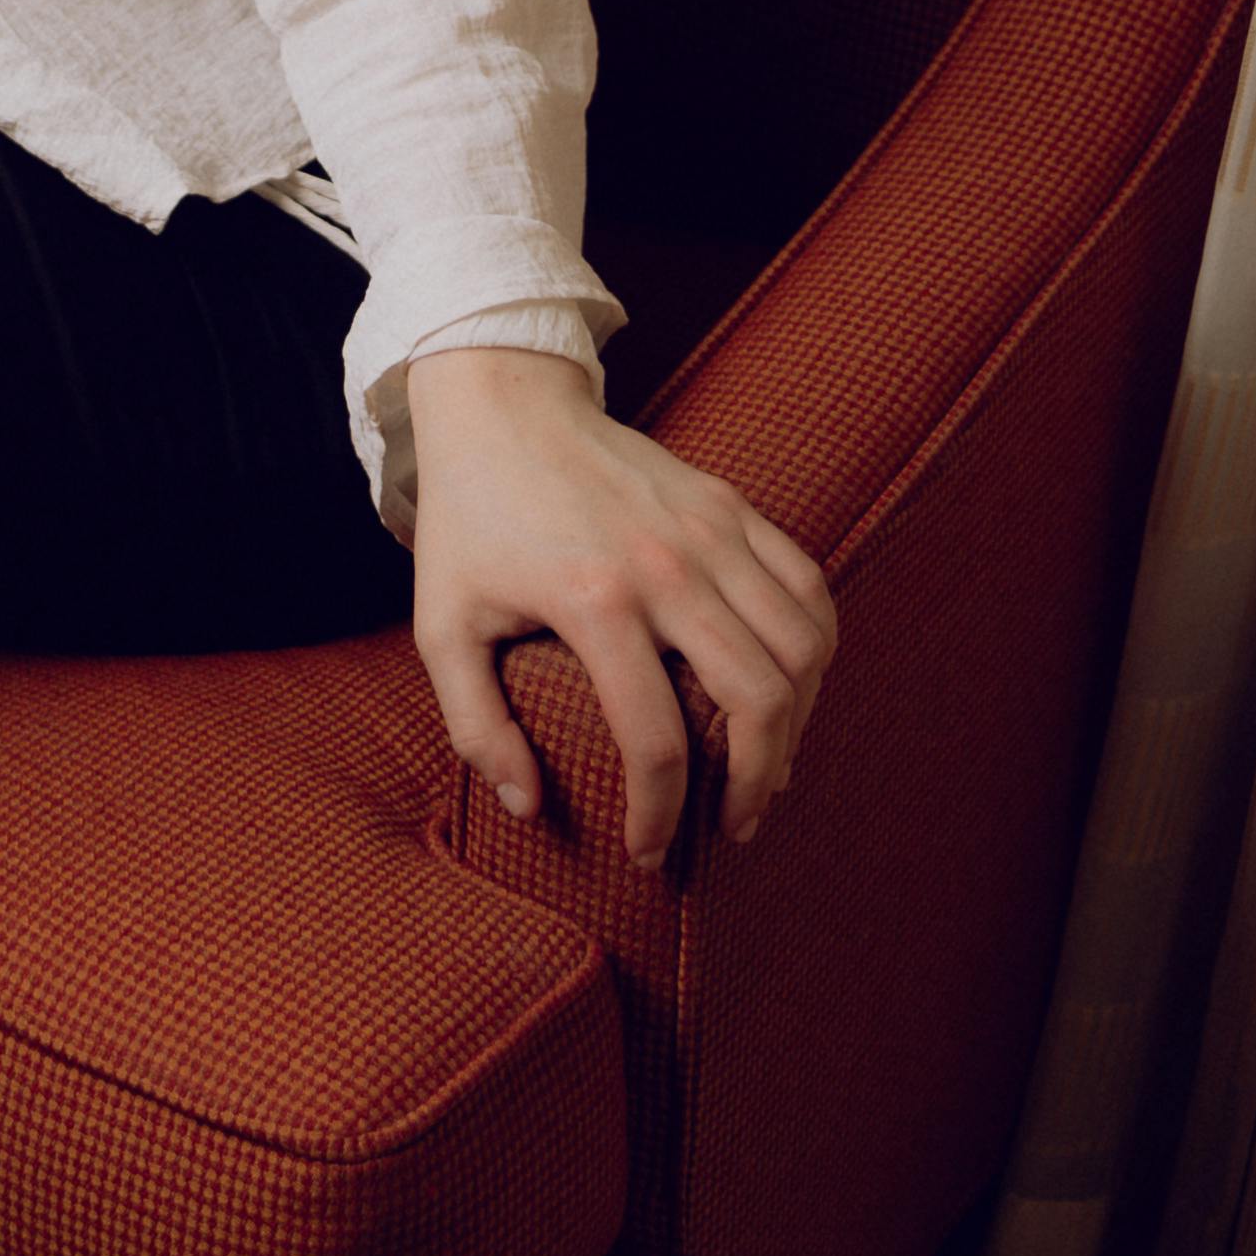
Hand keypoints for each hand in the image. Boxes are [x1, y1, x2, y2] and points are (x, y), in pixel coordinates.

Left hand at [405, 340, 835, 868]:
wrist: (502, 403)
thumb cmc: (468, 520)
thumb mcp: (442, 624)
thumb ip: (475, 723)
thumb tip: (526, 806)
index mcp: (594, 599)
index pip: (657, 741)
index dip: (659, 815)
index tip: (647, 852)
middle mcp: (668, 565)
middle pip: (758, 700)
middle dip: (753, 784)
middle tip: (731, 826)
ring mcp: (711, 530)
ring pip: (801, 648)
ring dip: (796, 724)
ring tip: (765, 768)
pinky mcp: (732, 505)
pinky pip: (808, 588)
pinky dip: (814, 650)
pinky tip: (789, 690)